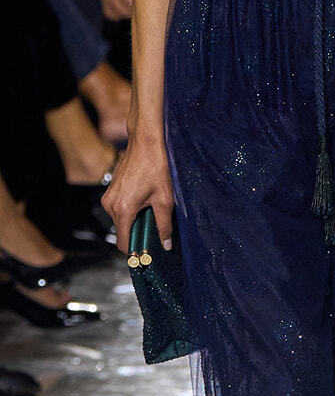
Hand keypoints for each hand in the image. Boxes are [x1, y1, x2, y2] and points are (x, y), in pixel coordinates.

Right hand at [102, 137, 173, 253]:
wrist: (146, 143)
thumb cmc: (156, 167)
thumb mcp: (165, 199)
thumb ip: (164, 225)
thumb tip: (166, 244)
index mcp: (123, 209)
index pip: (123, 242)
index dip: (135, 250)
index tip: (147, 253)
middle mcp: (111, 204)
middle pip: (123, 231)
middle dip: (138, 233)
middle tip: (156, 226)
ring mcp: (108, 197)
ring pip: (121, 221)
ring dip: (135, 220)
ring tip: (151, 208)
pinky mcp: (110, 191)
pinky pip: (119, 209)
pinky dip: (131, 211)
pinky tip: (145, 200)